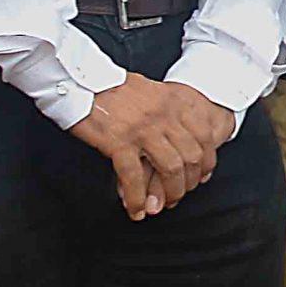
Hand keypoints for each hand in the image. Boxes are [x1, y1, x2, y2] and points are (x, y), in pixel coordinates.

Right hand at [69, 75, 232, 219]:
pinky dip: (136, 197)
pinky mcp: (119, 141)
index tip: (201, 175)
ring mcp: (143, 129)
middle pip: (192, 156)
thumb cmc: (111, 85)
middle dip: (189, 182)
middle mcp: (164, 115)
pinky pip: (135, 176)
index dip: (207, 161)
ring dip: (169, 193)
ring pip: (170, 168)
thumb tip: (178, 133)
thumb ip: (168, 109)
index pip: (205, 136)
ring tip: (160, 206)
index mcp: (175, 102)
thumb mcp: (151, 90)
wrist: (78, 78)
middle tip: (179, 195)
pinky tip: (135, 209)